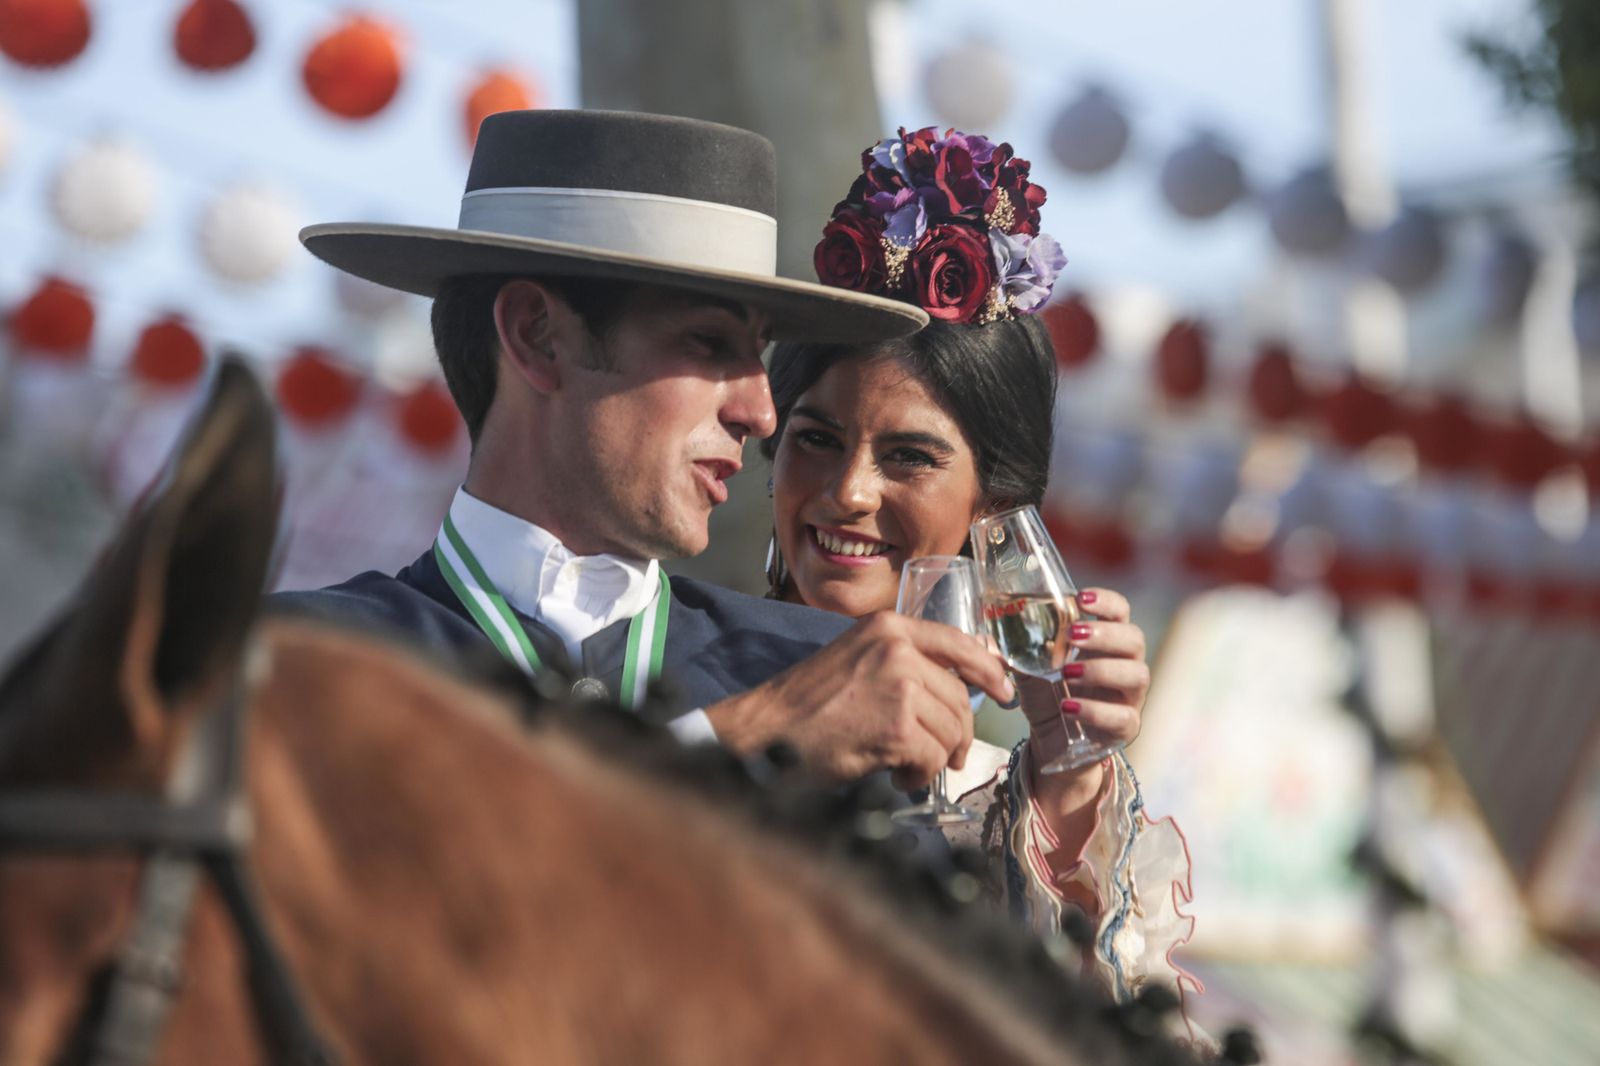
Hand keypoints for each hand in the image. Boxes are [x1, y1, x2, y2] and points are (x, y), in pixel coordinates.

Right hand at [705, 611, 1014, 789]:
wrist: (766, 733)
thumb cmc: (807, 706)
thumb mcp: (858, 662)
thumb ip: (906, 662)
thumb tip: (967, 676)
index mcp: (888, 627)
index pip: (958, 643)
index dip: (988, 669)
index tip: (1003, 691)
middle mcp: (897, 648)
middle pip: (959, 697)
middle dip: (956, 734)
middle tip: (939, 757)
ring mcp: (900, 685)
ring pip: (951, 731)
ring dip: (932, 758)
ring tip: (902, 766)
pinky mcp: (898, 726)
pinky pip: (933, 757)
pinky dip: (918, 775)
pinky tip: (894, 776)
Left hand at [1018, 586, 1148, 794]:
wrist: (1054, 743)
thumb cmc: (1048, 697)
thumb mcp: (1030, 669)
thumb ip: (1016, 651)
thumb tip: (988, 637)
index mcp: (1106, 643)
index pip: (1120, 612)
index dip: (1106, 601)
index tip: (1080, 598)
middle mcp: (1125, 665)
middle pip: (1134, 639)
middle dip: (1104, 634)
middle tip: (1072, 635)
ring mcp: (1130, 697)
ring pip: (1137, 675)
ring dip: (1101, 670)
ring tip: (1067, 672)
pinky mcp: (1126, 728)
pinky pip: (1122, 716)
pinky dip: (1095, 709)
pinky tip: (1068, 705)